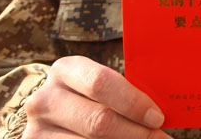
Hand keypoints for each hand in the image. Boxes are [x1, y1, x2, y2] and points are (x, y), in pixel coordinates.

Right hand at [24, 56, 169, 137]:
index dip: (133, 103)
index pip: (101, 83)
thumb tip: (163, 107)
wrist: (50, 110)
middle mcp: (46, 99)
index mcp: (65, 70)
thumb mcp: (97, 82)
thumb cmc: (86, 94)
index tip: (158, 117)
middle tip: (161, 137)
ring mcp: (38, 130)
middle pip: (99, 121)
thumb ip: (123, 88)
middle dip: (137, 132)